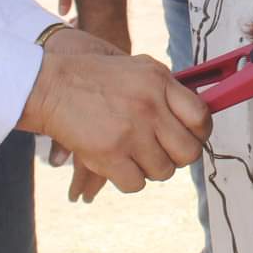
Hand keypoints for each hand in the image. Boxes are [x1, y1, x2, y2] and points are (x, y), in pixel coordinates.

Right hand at [19, 27, 208, 196]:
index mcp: (160, 81)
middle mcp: (150, 106)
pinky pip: (137, 184)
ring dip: (150, 168)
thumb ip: (169, 89)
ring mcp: (131, 131)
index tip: (189, 137)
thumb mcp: (139, 68)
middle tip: (161, 151)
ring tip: (133, 154)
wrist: (50, 86)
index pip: (201, 117)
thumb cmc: (95, 78)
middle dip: (177, 157)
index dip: (199, 133)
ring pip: (163, 172)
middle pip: (188, 152)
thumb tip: (197, 117)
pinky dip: (128, 179)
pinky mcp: (110, 154)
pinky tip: (118, 163)